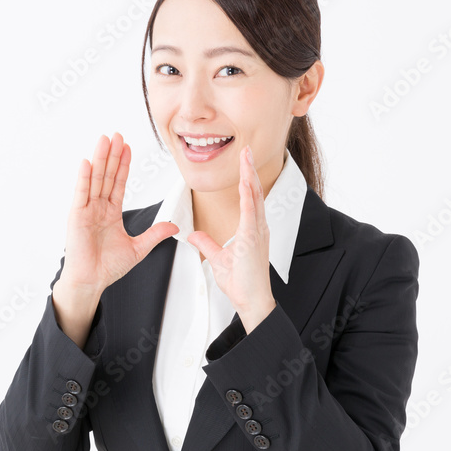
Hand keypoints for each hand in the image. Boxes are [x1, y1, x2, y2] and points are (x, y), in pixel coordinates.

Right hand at [58, 132, 179, 293]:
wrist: (91, 281)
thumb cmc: (107, 267)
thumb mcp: (138, 248)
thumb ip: (154, 234)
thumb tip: (174, 225)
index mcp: (110, 212)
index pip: (118, 183)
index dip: (124, 165)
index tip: (128, 147)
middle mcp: (97, 207)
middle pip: (106, 175)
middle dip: (113, 155)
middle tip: (117, 135)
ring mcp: (86, 210)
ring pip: (95, 179)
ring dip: (100, 159)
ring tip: (104, 140)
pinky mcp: (76, 217)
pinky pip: (81, 194)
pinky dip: (84, 178)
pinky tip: (87, 163)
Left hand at [187, 144, 275, 333]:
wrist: (251, 301)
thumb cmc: (240, 283)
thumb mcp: (217, 258)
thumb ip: (206, 243)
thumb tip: (193, 234)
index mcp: (251, 229)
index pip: (249, 198)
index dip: (246, 179)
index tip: (242, 162)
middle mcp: (258, 227)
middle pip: (254, 192)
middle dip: (249, 170)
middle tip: (246, 149)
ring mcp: (258, 232)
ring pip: (255, 197)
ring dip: (250, 176)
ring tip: (246, 157)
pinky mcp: (253, 240)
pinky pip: (251, 213)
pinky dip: (248, 196)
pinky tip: (246, 182)